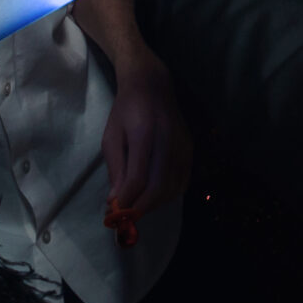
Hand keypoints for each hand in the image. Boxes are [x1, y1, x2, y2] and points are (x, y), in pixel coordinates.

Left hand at [101, 54, 190, 219]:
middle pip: (159, 186)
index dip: (126, 201)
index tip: (113, 215)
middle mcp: (168, 139)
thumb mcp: (111, 137)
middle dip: (140, 207)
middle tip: (124, 217)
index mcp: (143, 133)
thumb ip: (116, 169)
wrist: (152, 85)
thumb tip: (116, 202)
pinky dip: (168, 194)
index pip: (138, 177)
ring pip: (172, 187)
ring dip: (153, 203)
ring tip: (136, 205)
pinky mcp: (190, 148)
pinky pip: (182, 181)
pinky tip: (153, 194)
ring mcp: (183, 144)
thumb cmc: (125, 110)